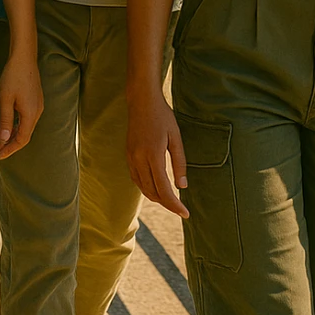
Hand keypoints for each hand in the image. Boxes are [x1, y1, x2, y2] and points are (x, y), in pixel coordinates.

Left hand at [0, 52, 42, 159]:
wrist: (24, 57)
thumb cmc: (13, 76)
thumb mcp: (5, 99)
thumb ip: (5, 120)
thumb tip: (3, 140)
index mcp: (30, 114)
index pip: (22, 139)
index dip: (11, 149)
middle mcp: (37, 111)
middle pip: (26, 135)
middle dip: (12, 144)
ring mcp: (38, 105)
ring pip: (27, 127)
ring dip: (15, 135)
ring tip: (2, 140)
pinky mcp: (36, 100)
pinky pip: (28, 119)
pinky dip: (18, 126)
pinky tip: (9, 124)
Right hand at [126, 92, 188, 218]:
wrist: (141, 100)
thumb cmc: (162, 116)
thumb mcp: (176, 137)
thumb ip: (179, 162)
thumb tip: (181, 187)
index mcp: (153, 155)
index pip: (164, 189)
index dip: (174, 205)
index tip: (185, 213)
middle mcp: (139, 159)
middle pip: (152, 192)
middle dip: (167, 204)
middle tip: (181, 208)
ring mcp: (131, 157)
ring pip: (142, 188)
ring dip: (156, 197)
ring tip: (170, 200)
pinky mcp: (128, 154)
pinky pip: (136, 179)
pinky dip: (146, 188)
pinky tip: (156, 188)